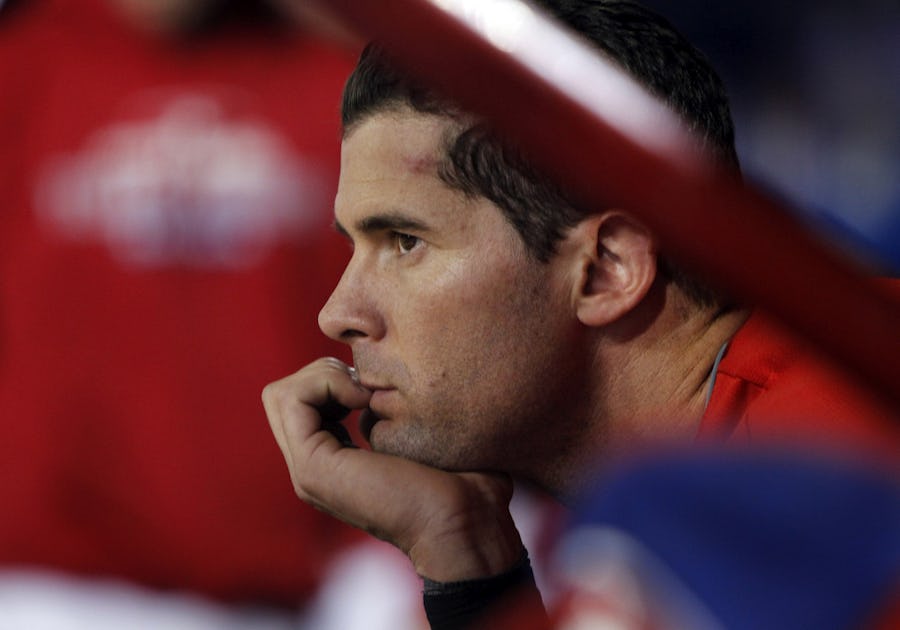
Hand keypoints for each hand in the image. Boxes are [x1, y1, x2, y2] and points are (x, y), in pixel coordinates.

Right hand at [262, 357, 524, 580]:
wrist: (464, 519)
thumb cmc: (461, 478)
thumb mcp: (415, 433)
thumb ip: (387, 412)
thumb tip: (378, 385)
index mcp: (332, 461)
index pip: (302, 400)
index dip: (335, 378)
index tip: (377, 389)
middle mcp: (312, 468)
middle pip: (284, 396)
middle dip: (325, 372)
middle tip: (367, 387)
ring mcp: (307, 471)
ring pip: (281, 394)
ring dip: (325, 376)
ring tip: (365, 394)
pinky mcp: (313, 468)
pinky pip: (291, 400)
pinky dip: (326, 383)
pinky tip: (362, 399)